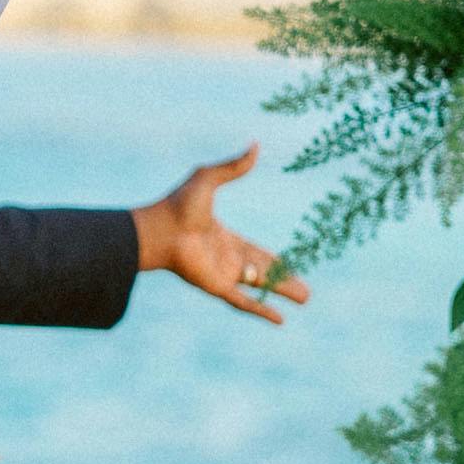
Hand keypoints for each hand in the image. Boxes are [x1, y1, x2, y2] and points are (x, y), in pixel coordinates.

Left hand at [131, 152, 306, 321]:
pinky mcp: (217, 285)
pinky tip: (281, 319)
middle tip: (306, 289)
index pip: (255, 252)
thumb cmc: (177, 204)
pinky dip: (262, 310)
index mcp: (224, 238)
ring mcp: (221, 273)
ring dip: (282, 292)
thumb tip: (255, 145)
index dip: (275, 259)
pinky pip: (244, 302)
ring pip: (260, 287)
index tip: (293, 262)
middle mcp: (225, 259)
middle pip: (263, 272)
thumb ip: (233, 167)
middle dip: (285, 279)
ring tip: (305, 299)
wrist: (158, 229)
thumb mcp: (209, 178)